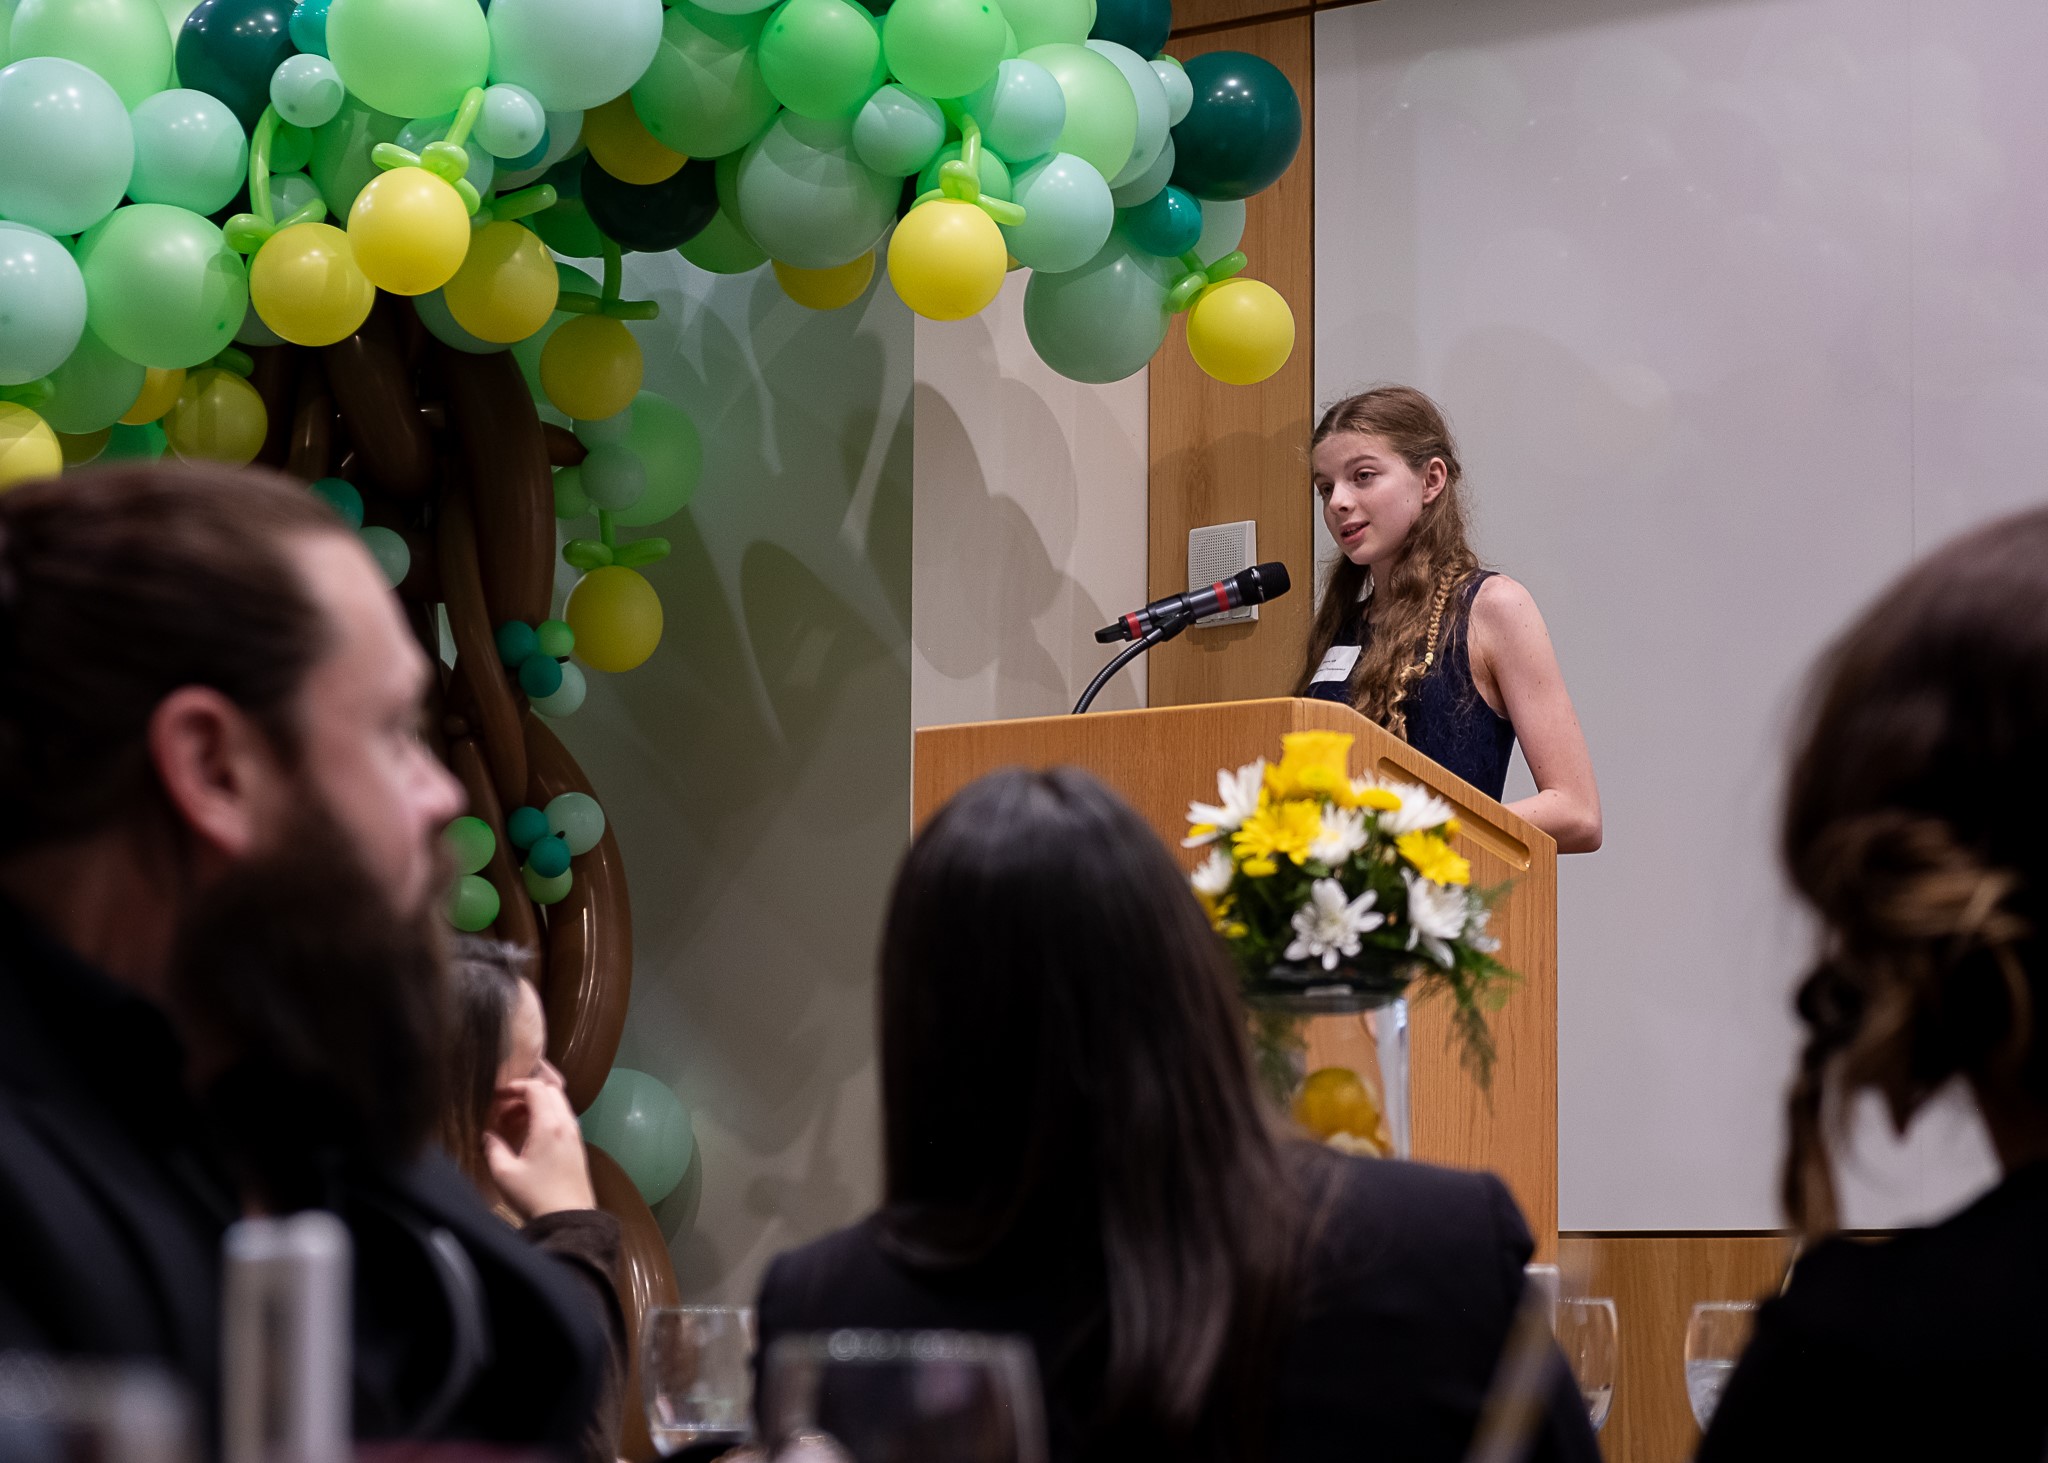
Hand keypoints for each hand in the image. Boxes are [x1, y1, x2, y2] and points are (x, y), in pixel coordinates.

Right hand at [484, 1077, 596, 1218]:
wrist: (569, 1219)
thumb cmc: (535, 1196)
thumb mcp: (505, 1174)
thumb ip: (493, 1148)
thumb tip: (487, 1135)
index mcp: (550, 1125)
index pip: (536, 1088)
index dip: (515, 1087)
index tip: (497, 1097)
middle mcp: (567, 1124)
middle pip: (550, 1091)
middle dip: (526, 1094)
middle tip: (505, 1112)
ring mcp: (576, 1135)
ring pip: (559, 1104)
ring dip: (537, 1107)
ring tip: (515, 1125)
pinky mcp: (578, 1147)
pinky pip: (564, 1119)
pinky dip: (547, 1118)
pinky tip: (530, 1138)